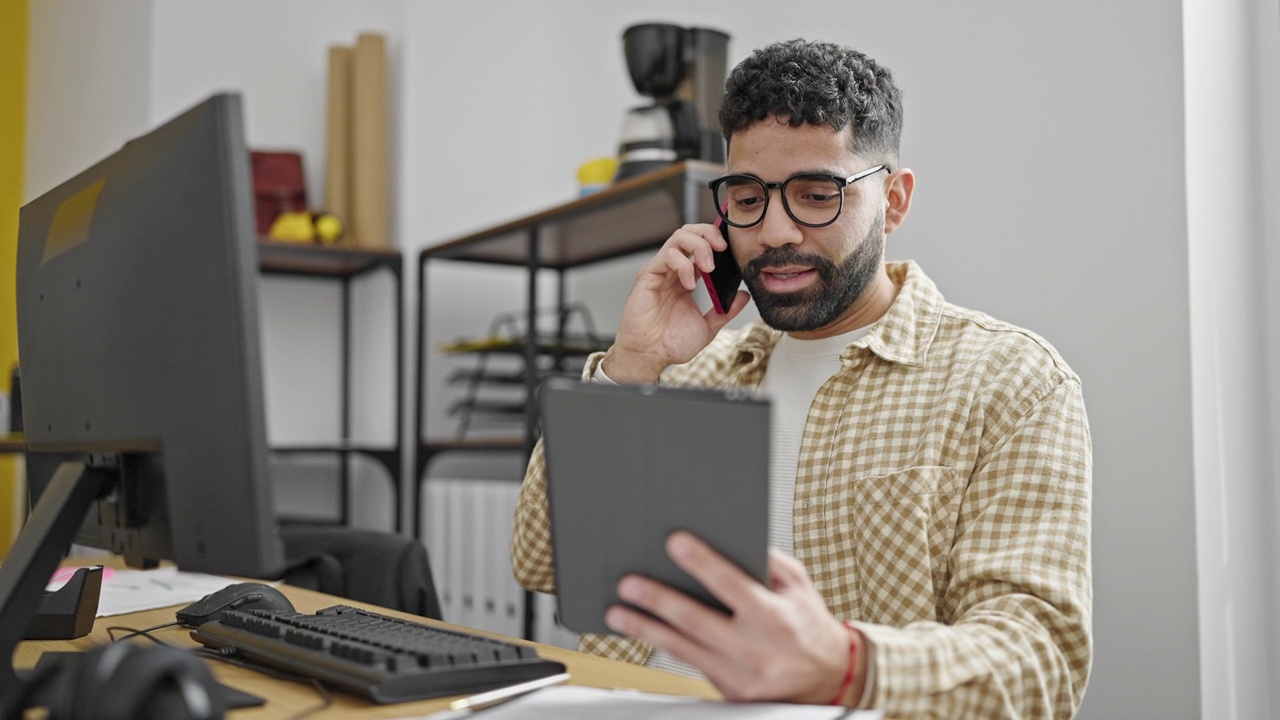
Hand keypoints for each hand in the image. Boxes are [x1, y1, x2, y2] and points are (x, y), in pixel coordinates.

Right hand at [602, 225, 749, 382]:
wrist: (651, 356)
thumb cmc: (671, 343)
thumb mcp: (708, 326)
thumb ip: (726, 310)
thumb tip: (744, 295)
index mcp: (686, 277)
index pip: (700, 244)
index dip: (716, 240)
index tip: (731, 251)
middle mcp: (673, 270)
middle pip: (689, 233)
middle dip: (708, 233)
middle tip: (722, 248)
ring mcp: (660, 271)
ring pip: (678, 238)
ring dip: (699, 246)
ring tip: (709, 268)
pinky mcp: (648, 276)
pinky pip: (667, 257)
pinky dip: (683, 265)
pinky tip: (690, 284)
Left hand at [604, 531, 865, 704]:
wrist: (827, 677)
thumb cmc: (808, 622)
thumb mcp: (798, 583)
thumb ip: (767, 560)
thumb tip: (730, 536)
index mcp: (775, 615)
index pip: (732, 585)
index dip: (702, 562)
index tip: (674, 542)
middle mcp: (756, 648)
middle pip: (697, 621)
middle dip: (658, 600)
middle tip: (629, 583)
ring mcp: (741, 675)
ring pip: (683, 649)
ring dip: (646, 629)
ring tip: (619, 612)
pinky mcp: (730, 692)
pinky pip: (690, 664)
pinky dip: (664, 646)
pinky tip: (644, 631)